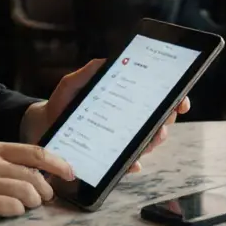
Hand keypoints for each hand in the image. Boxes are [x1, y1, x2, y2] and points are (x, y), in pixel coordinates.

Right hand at [0, 140, 74, 225]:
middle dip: (46, 189)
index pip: (34, 152)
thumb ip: (3, 161)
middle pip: (34, 174)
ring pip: (26, 192)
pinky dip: (17, 211)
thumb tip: (37, 171)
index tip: (70, 173)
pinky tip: (12, 212)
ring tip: (28, 206)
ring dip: (33, 202)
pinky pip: (11, 207)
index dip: (58, 163)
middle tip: (45, 198)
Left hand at [23, 60, 191, 172]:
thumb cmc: (62, 103)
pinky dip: (132, 164)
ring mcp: (121, 141)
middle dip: (167, 120)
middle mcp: (128, 121)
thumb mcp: (73, 84)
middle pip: (159, 122)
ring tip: (154, 136)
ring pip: (148, 143)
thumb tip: (107, 61)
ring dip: (154, 141)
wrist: (44, 126)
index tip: (181, 101)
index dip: (174, 101)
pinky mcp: (110, 158)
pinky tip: (133, 163)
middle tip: (167, 118)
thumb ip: (89, 72)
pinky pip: (127, 164)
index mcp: (125, 101)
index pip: (156, 101)